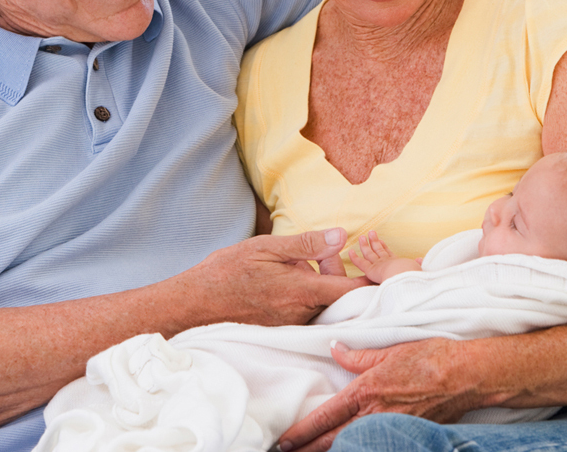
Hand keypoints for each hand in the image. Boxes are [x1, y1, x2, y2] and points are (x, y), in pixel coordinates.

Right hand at [178, 228, 367, 326]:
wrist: (197, 303)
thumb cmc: (228, 271)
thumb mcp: (266, 247)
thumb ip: (306, 244)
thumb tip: (340, 235)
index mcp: (302, 291)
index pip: (352, 291)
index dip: (367, 277)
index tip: (369, 262)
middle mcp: (302, 313)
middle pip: (340, 296)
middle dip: (336, 271)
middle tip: (317, 252)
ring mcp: (293, 325)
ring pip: (323, 304)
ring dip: (320, 284)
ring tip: (296, 264)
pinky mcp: (284, 330)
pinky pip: (308, 313)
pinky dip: (306, 296)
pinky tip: (286, 281)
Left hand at [275, 339, 477, 451]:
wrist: (466, 376)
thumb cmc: (429, 358)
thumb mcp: (388, 350)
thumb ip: (357, 355)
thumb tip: (334, 348)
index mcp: (366, 392)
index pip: (326, 416)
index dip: (303, 431)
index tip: (285, 439)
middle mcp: (375, 415)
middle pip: (334, 440)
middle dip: (309, 449)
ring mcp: (392, 428)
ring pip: (353, 446)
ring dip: (333, 450)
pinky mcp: (408, 435)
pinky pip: (377, 445)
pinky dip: (359, 448)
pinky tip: (352, 448)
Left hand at [349, 231, 421, 284]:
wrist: (407, 278)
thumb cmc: (414, 276)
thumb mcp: (419, 269)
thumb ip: (419, 264)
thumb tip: (420, 259)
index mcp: (399, 263)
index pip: (390, 254)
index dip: (385, 248)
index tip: (382, 241)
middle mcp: (388, 262)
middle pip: (379, 250)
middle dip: (375, 242)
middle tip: (372, 233)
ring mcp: (379, 265)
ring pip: (369, 254)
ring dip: (365, 245)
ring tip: (362, 236)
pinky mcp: (372, 270)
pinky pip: (360, 263)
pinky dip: (355, 258)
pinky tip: (350, 252)